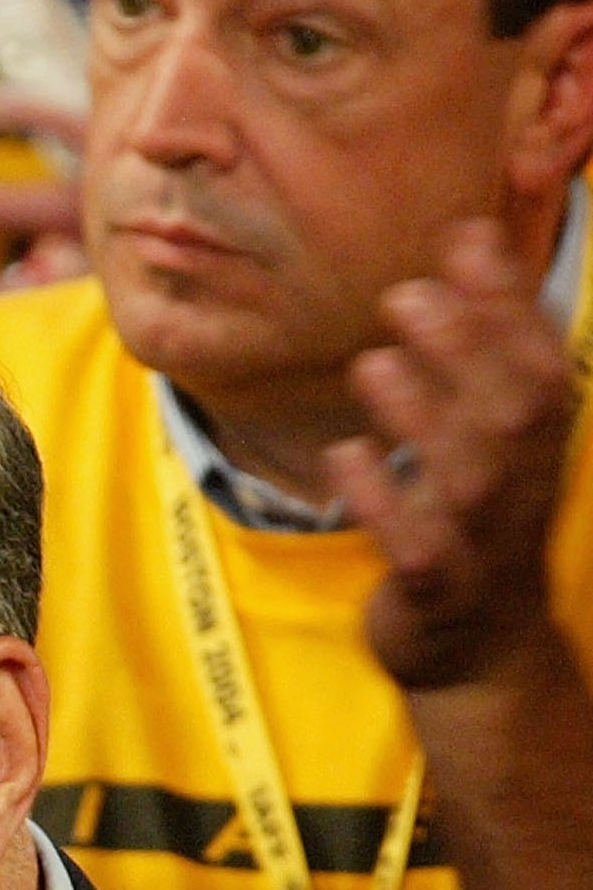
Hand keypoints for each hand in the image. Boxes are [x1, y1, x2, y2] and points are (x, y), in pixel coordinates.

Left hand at [334, 221, 579, 693]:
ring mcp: (482, 540)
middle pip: (513, 410)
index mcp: (541, 446)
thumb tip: (472, 241)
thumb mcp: (492, 438)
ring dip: (421, 414)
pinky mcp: (435, 589)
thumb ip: (484, 350)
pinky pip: (414, 544)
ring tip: (370, 365)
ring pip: (467, 473)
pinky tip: (347, 458)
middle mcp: (524, 486)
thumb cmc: (475, 524)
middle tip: (402, 296)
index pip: (542, 361)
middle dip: (466, 347)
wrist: (476, 650)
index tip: (466, 239)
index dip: (510, 301)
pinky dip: (381, 499)